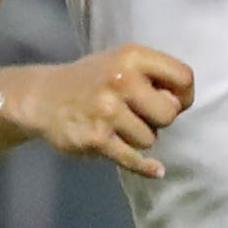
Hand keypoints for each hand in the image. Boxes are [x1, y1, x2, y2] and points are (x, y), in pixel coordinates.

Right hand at [3, 45, 193, 177]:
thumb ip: (154, 75)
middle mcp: (121, 80)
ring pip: (150, 139)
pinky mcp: (97, 139)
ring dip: (139, 138)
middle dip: (160, 120)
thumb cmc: (92, 80)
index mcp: (132, 56)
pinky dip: (146, 167)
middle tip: (141, 115)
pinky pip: (133, 159)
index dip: (184, 95)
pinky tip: (157, 171)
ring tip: (118, 126)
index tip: (173, 102)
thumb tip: (182, 104)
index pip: (183, 78)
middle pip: (169, 113)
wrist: (43, 97)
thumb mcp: (122, 62)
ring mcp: (107, 111)